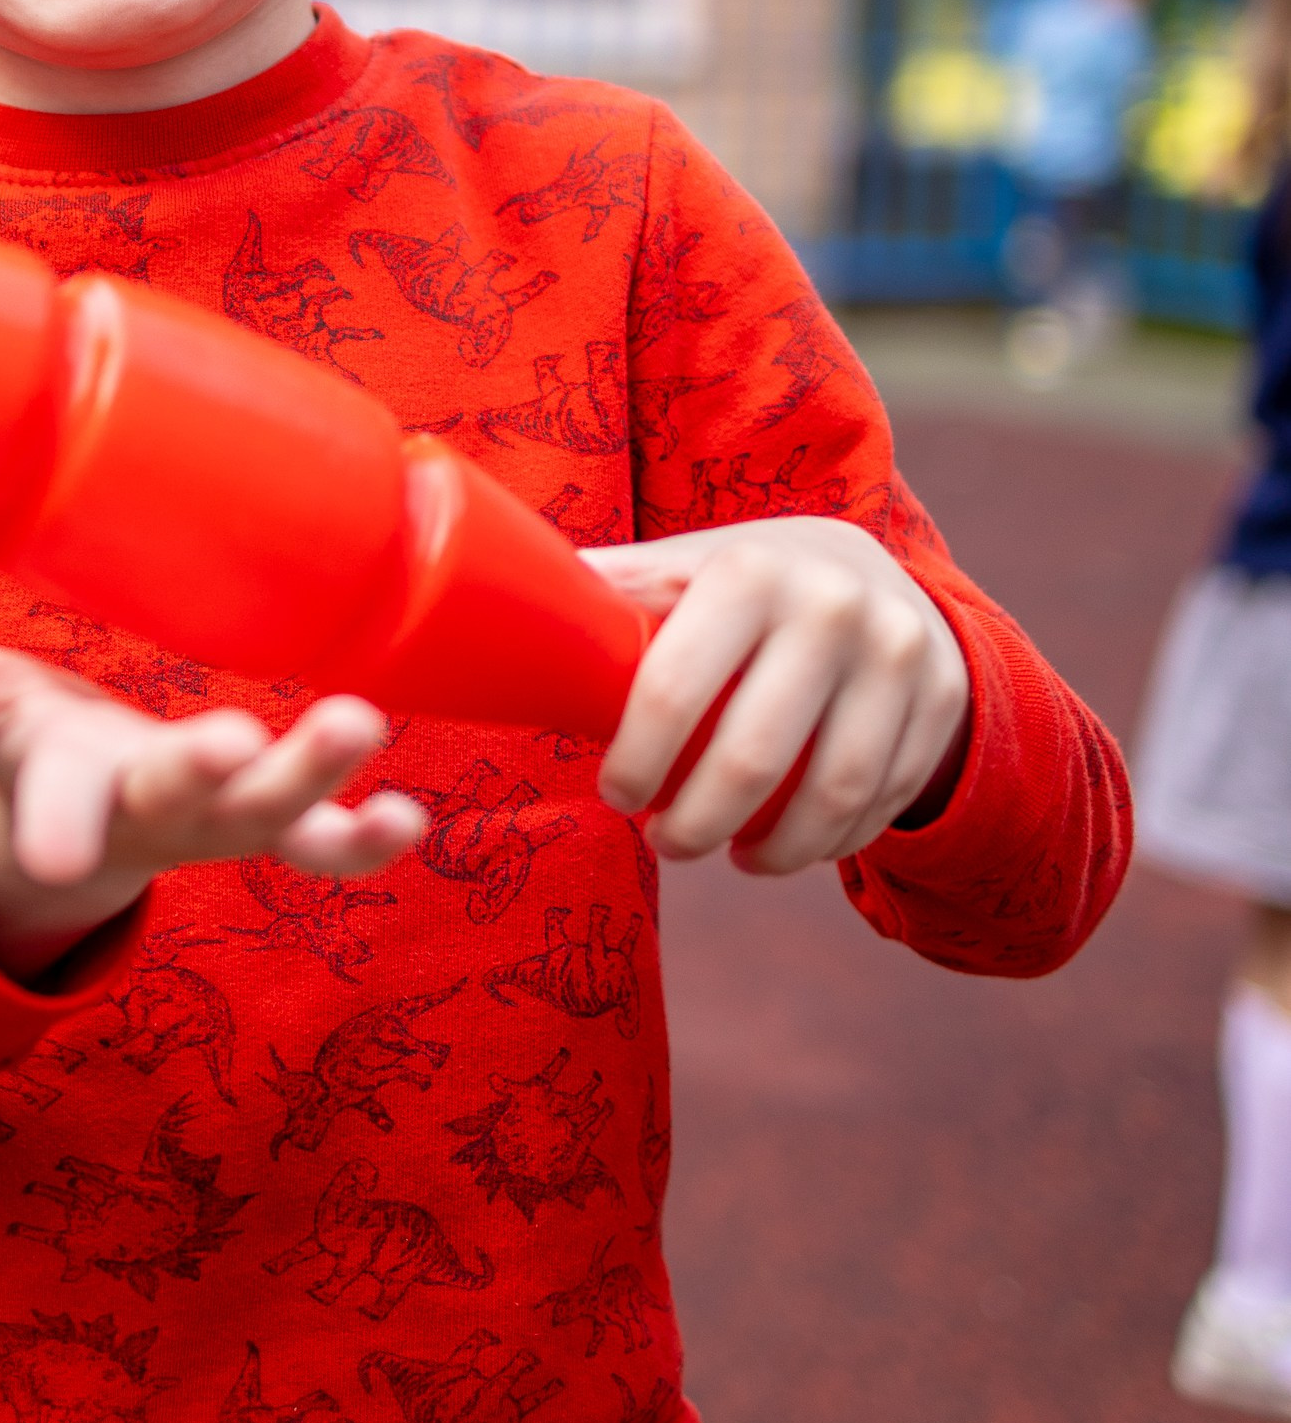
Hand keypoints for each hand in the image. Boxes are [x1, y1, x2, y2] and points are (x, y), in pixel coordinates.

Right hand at [0, 641, 425, 983]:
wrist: (86, 821)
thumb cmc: (34, 744)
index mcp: (70, 785)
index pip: (57, 800)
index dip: (56, 825)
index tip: (55, 858)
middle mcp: (150, 810)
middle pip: (179, 795)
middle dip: (202, 773)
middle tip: (231, 747)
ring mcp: (217, 824)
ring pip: (271, 812)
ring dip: (316, 777)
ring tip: (362, 724)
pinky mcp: (267, 826)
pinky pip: (322, 849)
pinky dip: (362, 844)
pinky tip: (411, 818)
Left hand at [586, 516, 970, 874]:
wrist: (878, 573)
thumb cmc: (743, 584)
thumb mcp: (686, 565)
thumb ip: (615, 587)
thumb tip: (482, 595)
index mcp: (748, 569)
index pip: (675, 685)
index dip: (636, 759)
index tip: (615, 793)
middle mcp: (833, 607)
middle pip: (752, 760)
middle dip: (693, 825)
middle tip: (662, 842)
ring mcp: (899, 657)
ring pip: (828, 797)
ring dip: (770, 854)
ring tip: (725, 856)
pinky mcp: (941, 704)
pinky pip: (880, 803)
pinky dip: (829, 845)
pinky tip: (788, 852)